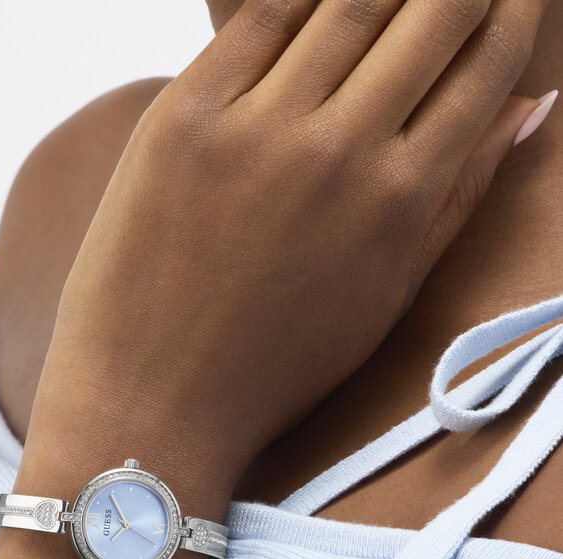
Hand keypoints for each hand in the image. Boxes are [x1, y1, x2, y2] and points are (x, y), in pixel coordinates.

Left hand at [28, 0, 551, 491]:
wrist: (150, 402)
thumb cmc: (271, 368)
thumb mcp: (382, 301)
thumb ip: (455, 200)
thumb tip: (524, 107)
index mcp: (397, 203)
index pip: (481, 68)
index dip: (509, 14)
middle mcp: (335, 152)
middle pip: (427, 11)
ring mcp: (254, 128)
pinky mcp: (181, 117)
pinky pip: (257, 15)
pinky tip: (316, 1)